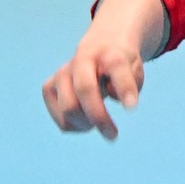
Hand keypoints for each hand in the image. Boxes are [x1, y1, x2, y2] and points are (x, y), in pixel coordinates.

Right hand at [41, 0, 166, 139]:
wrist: (99, 48)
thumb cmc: (121, 65)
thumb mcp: (135, 68)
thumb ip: (132, 81)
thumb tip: (110, 94)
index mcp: (108, 53)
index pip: (116, 66)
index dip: (124, 87)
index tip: (131, 109)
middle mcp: (82, 59)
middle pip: (84, 90)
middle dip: (99, 117)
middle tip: (113, 135)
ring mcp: (62, 73)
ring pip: (68, 108)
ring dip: (86, 123)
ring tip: (99, 122)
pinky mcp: (49, 87)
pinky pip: (60, 118)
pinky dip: (74, 127)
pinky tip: (85, 120)